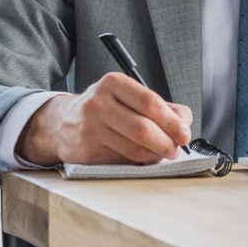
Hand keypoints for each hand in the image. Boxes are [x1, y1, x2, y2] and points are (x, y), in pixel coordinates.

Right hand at [16, 73, 192, 165]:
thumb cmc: (106, 109)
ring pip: (134, 149)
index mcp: (114, 83)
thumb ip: (161, 107)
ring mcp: (90, 128)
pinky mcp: (86, 151)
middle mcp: (99, 103)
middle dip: (166, 142)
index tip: (185, 134)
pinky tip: (143, 158)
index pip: (150, 102)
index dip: (172, 121)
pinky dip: (139, 162)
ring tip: (162, 154)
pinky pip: (122, 161)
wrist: (62, 123)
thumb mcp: (129, 97)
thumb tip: (185, 122)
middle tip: (176, 149)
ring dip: (155, 155)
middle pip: (143, 128)